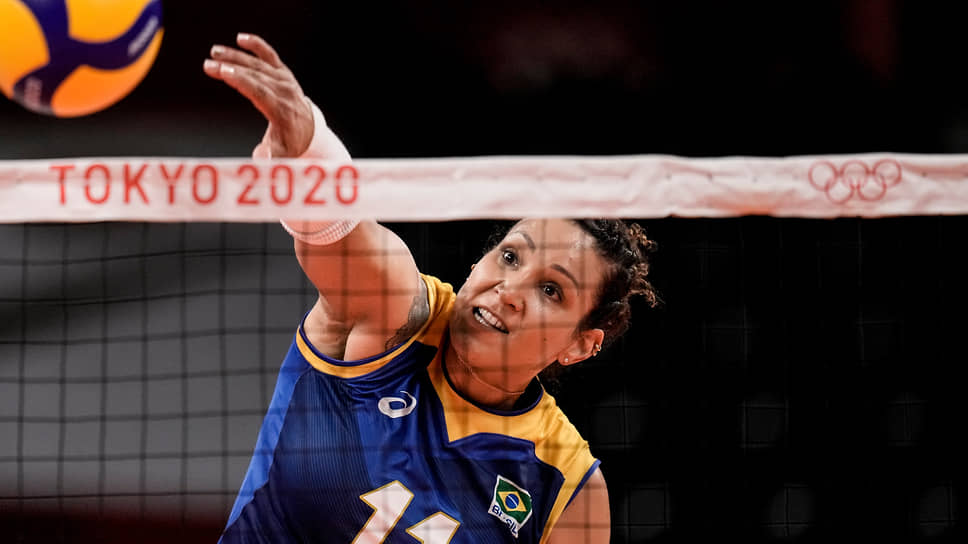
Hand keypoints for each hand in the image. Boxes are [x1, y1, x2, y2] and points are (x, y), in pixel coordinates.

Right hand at [203, 33, 312, 157]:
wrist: (310, 130)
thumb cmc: (290, 143)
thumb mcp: (282, 154)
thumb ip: (270, 155)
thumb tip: (260, 157)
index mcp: (282, 110)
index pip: (259, 91)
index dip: (239, 80)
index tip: (222, 71)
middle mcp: (285, 92)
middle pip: (255, 75)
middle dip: (231, 67)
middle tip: (208, 64)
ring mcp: (285, 80)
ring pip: (259, 64)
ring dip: (236, 56)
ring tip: (214, 52)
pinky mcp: (284, 73)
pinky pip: (270, 56)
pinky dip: (257, 45)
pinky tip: (241, 38)